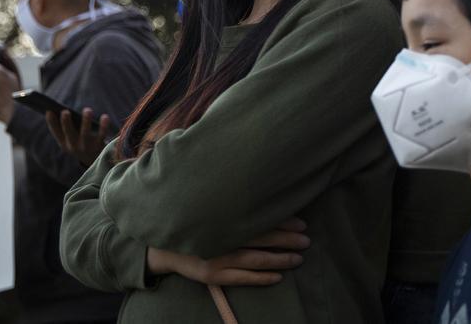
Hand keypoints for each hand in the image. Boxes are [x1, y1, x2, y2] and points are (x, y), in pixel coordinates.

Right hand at [46, 107, 111, 165]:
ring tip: (87, 110)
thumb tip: (63, 110)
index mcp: (64, 144)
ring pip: (85, 134)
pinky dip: (104, 126)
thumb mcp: (71, 138)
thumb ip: (67, 127)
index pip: (56, 132)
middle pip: (69, 133)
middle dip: (66, 122)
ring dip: (86, 121)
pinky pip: (102, 135)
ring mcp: (86, 147)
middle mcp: (73, 147)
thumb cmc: (81, 143)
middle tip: (65, 111)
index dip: (51, 122)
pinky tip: (105, 117)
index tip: (49, 111)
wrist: (95, 161)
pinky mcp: (99, 146)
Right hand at [146, 218, 309, 285]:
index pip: (260, 218)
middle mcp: (222, 237)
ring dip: (280, 259)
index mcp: (225, 218)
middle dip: (287, 239)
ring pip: (255, 260)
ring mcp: (217, 258)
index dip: (283, 220)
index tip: (302, 221)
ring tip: (299, 258)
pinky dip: (261, 278)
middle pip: (262, 238)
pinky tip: (278, 277)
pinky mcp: (212, 276)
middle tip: (307, 240)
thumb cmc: (195, 222)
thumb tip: (265, 191)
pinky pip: (242, 279)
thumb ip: (235, 203)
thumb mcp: (212, 208)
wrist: (162, 244)